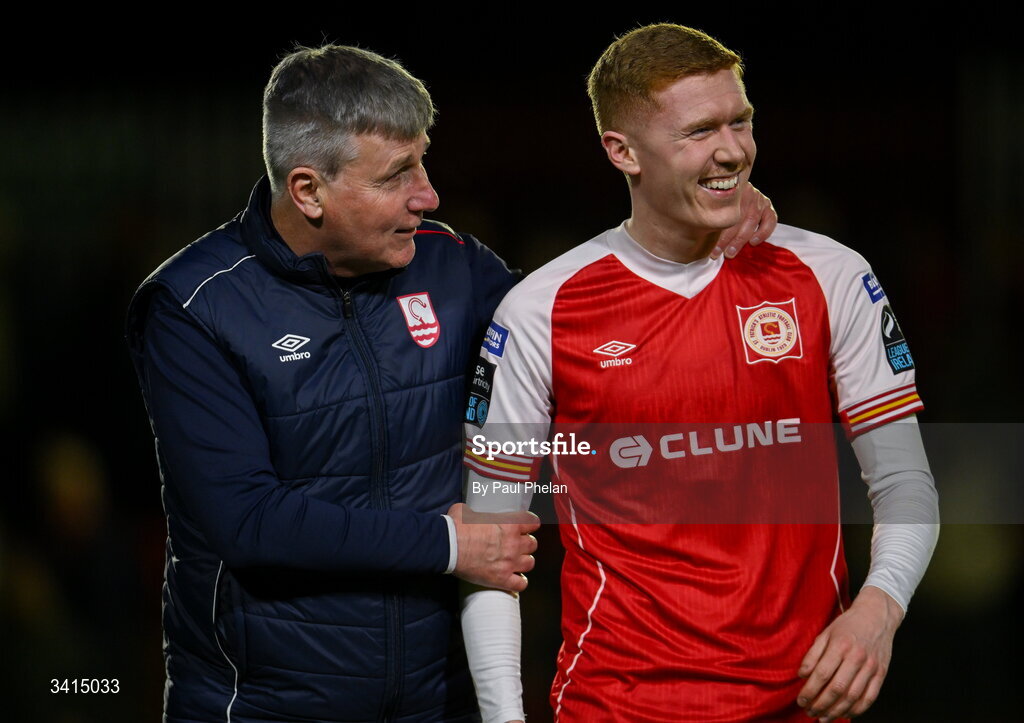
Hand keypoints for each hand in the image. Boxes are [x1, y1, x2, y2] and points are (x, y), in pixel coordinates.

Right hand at [448, 503, 538, 592]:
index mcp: (509, 524)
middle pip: (533, 544)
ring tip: (516, 562)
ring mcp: (509, 563)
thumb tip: (470, 513)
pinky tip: (514, 579)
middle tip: (517, 545)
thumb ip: (476, 513)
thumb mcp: (467, 511)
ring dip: (523, 562)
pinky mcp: (501, 579)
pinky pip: (521, 584)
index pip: (533, 523)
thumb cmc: (456, 527)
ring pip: (530, 563)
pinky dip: (519, 582)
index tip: (526, 527)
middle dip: (526, 544)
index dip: (529, 525)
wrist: (448, 547)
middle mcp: (514, 544)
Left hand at [711, 183, 776, 258]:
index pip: (724, 212)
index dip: (718, 232)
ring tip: (731, 252)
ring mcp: (757, 198)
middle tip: (720, 254)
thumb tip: (699, 235)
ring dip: (741, 239)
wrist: (733, 189)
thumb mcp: (712, 206)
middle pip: (738, 217)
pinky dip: (763, 232)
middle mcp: (745, 192)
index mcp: (729, 190)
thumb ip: (710, 217)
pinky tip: (753, 242)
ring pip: (751, 220)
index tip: (713, 250)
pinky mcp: (767, 205)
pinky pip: (770, 220)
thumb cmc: (718, 204)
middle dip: (728, 239)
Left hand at [796, 586, 903, 720]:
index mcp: (840, 645)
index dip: (810, 690)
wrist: (877, 617)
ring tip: (823, 717)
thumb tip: (802, 675)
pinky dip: (856, 710)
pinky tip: (844, 714)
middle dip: (820, 704)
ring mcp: (871, 667)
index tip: (801, 700)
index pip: (822, 674)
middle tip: (809, 711)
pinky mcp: (881, 674)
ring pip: (853, 697)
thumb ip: (813, 654)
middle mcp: (857, 658)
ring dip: (836, 711)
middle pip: (837, 688)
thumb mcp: (826, 633)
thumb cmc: (848, 625)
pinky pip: (869, 698)